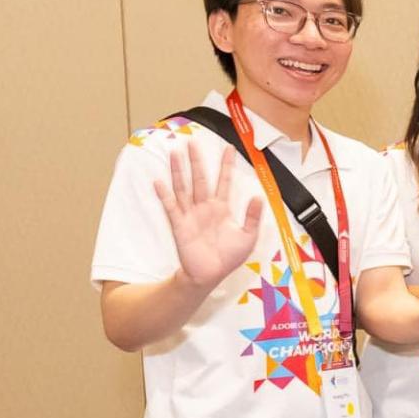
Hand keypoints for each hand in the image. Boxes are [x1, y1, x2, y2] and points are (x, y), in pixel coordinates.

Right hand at [154, 140, 263, 289]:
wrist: (211, 275)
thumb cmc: (228, 257)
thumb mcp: (248, 236)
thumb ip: (253, 217)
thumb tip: (259, 197)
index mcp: (222, 208)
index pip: (224, 181)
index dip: (226, 165)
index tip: (229, 148)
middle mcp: (205, 207)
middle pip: (200, 179)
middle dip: (197, 161)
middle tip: (192, 142)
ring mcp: (191, 214)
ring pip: (184, 187)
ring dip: (179, 171)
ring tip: (175, 153)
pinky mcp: (179, 224)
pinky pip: (171, 207)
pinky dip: (164, 195)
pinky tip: (159, 182)